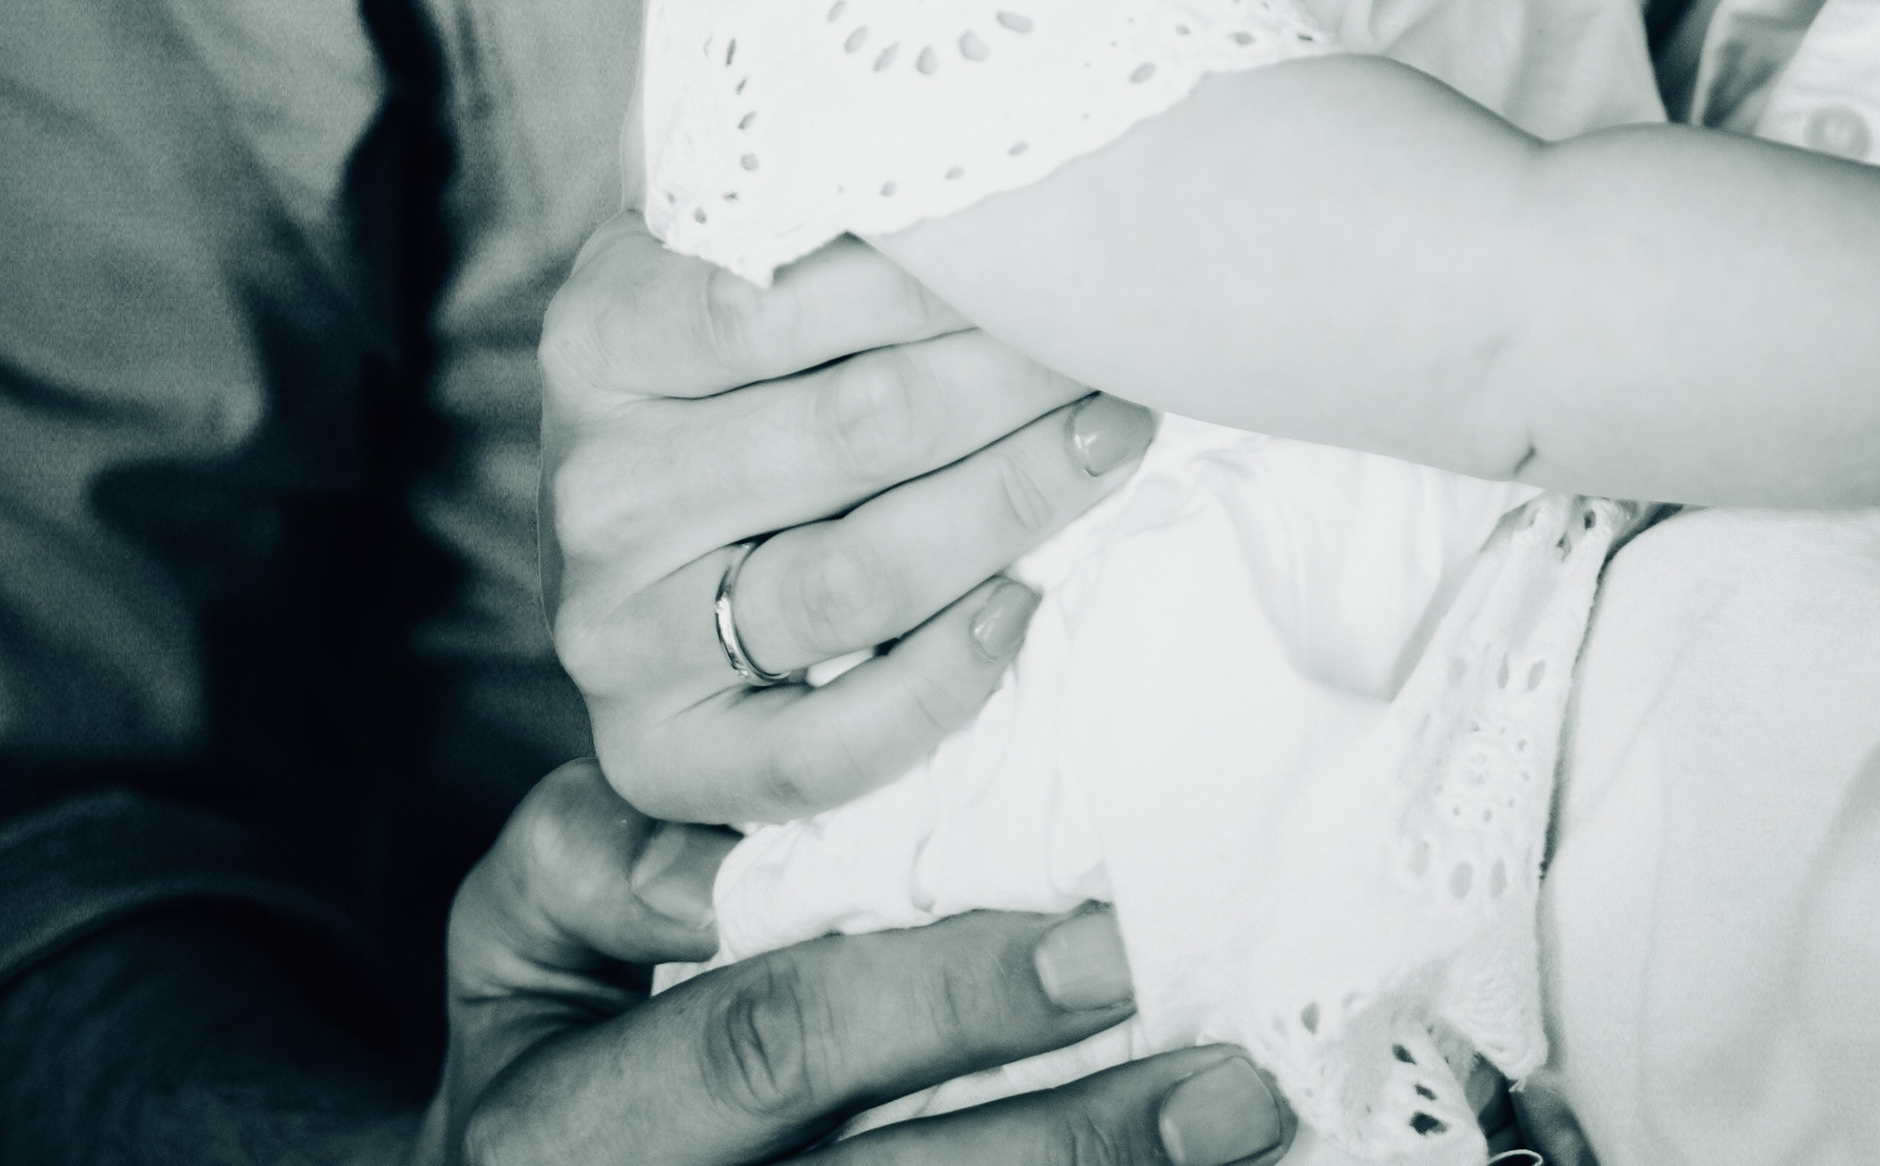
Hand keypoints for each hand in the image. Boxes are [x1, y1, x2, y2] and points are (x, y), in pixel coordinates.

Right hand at [418, 761, 1290, 1164]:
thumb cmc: (546, 1037)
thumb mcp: (516, 933)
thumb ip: (587, 860)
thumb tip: (705, 860)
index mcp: (569, 1127)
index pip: (777, 1043)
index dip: (941, 996)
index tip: (1099, 941)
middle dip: (1074, 1139)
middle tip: (1226, 1073)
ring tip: (1244, 1132)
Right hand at [550, 0, 1157, 830]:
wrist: (689, 541)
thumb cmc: (762, 314)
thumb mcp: (738, 171)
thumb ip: (733, 11)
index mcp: (604, 324)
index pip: (763, 300)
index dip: (917, 271)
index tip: (1049, 223)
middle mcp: (593, 480)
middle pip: (833, 431)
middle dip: (1004, 377)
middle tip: (1146, 328)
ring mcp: (621, 624)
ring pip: (840, 575)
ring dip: (1002, 506)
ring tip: (1127, 432)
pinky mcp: (668, 750)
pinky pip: (802, 745)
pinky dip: (922, 688)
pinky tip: (1026, 611)